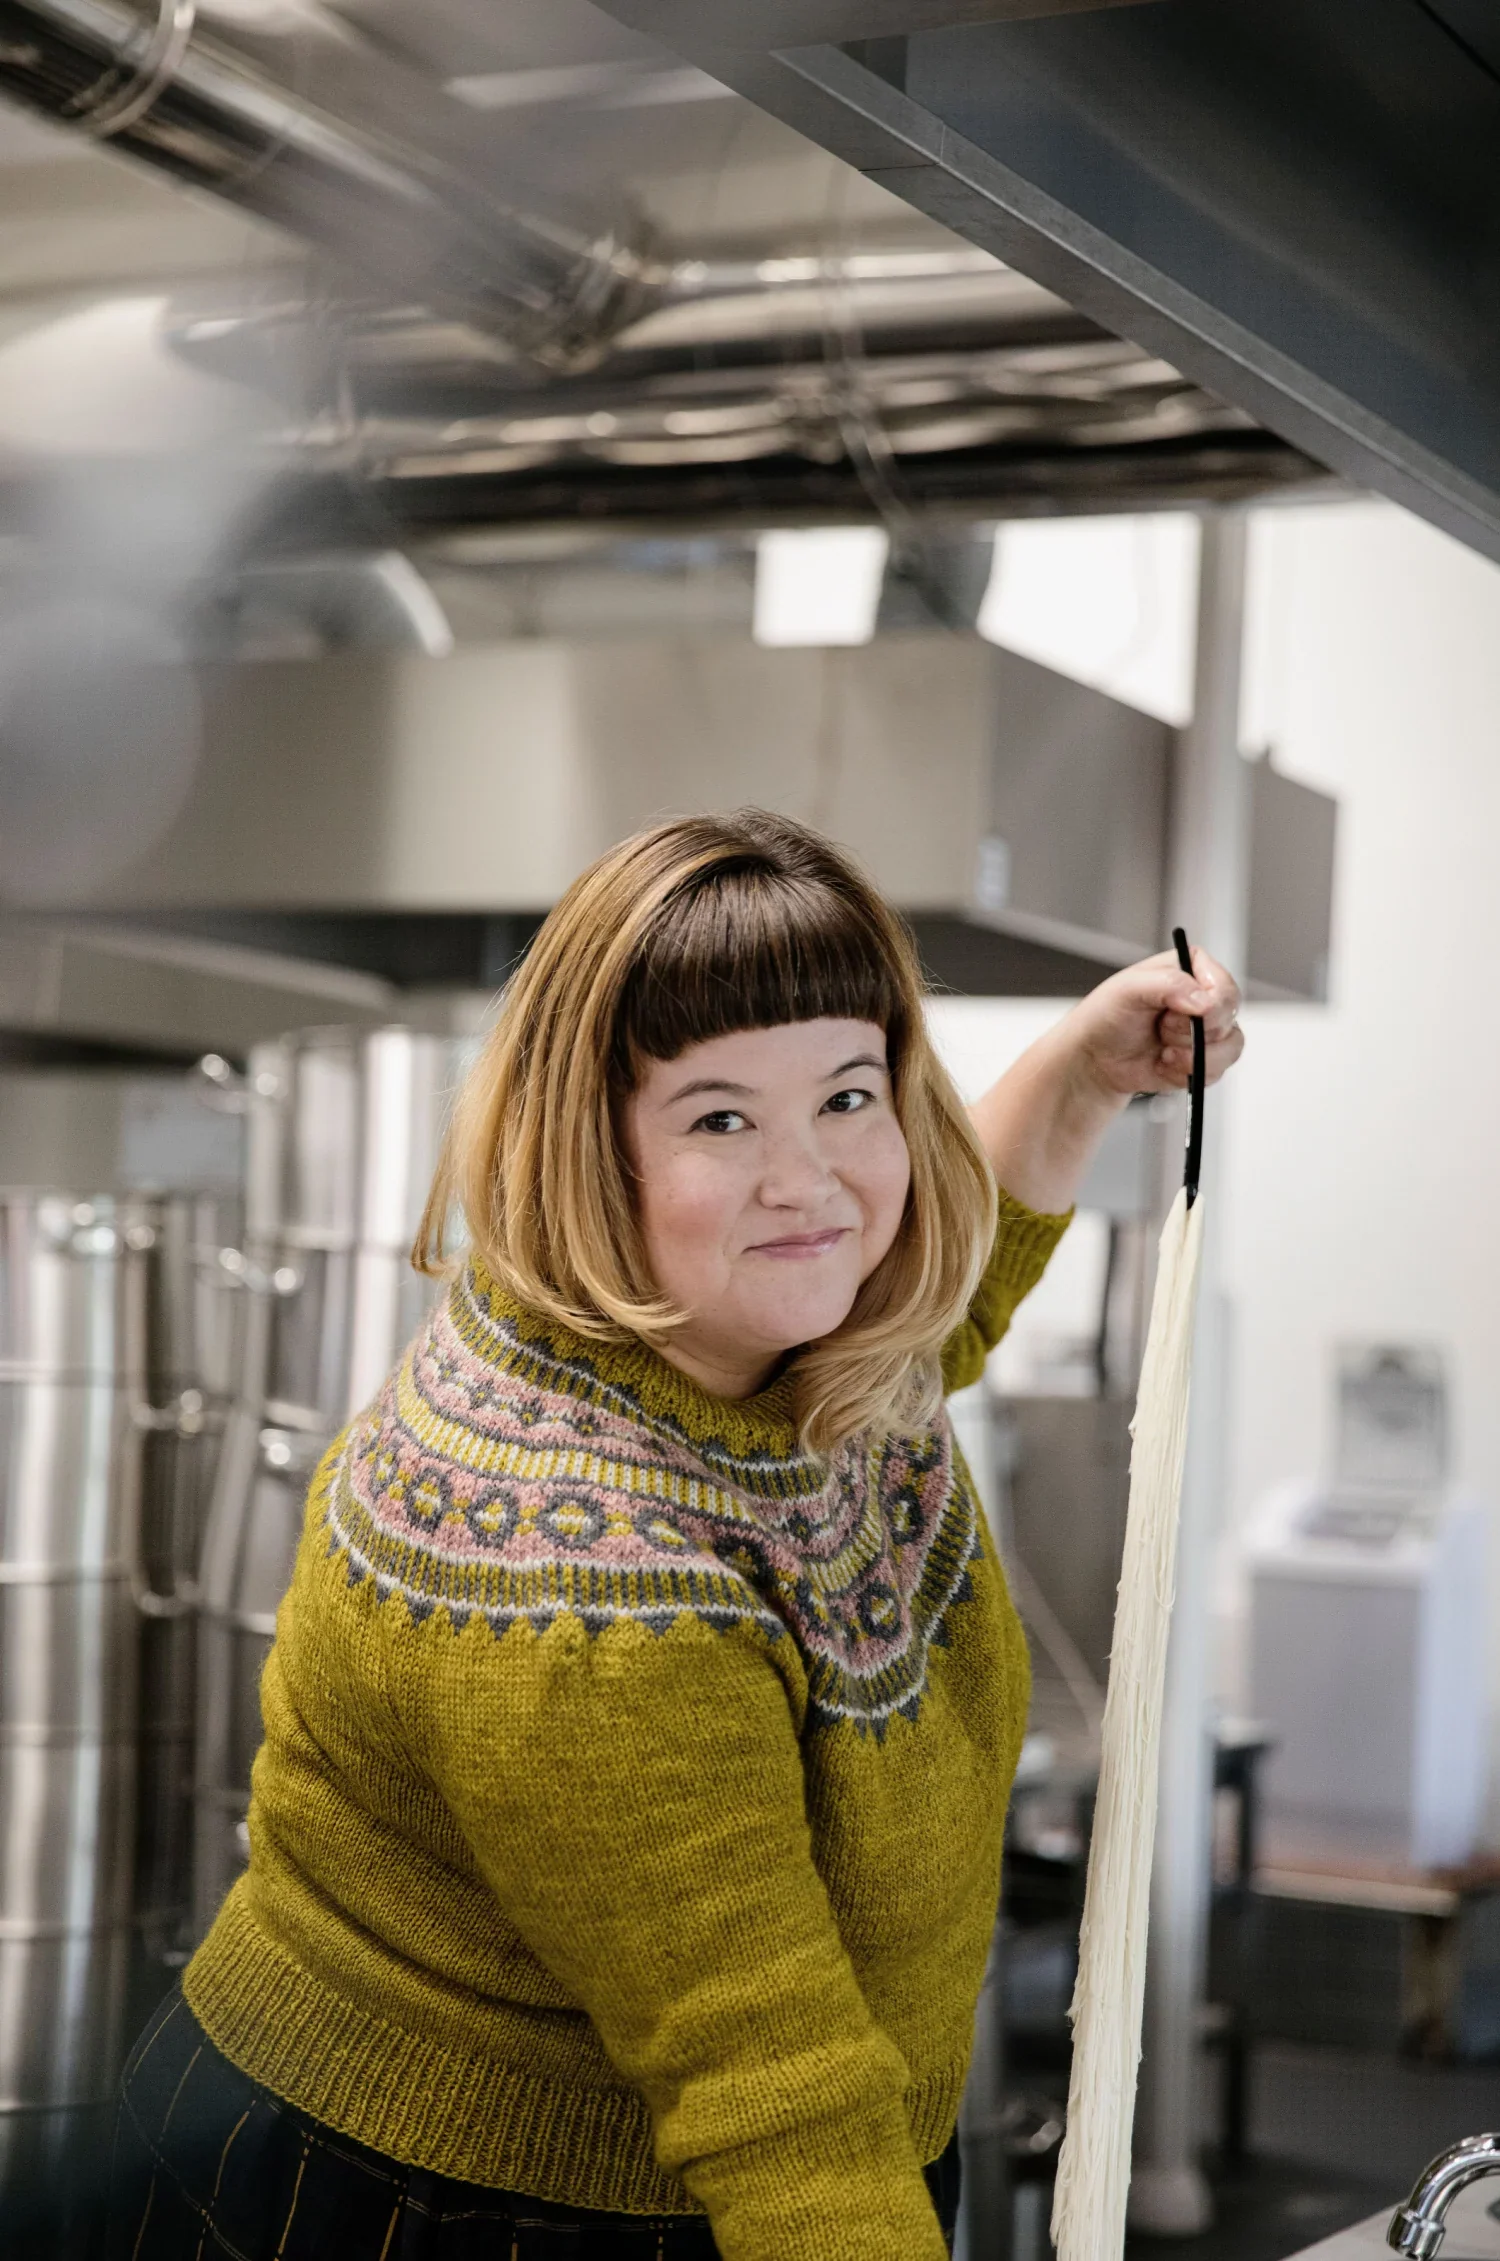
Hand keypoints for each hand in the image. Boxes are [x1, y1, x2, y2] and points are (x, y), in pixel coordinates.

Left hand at [967, 945, 1243, 1214]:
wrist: (1094, 1060)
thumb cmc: (1105, 1017)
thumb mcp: (1128, 990)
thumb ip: (1169, 985)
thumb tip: (1204, 1002)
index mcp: (1191, 968)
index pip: (1224, 985)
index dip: (1212, 1005)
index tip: (1185, 1014)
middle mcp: (1204, 997)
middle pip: (1229, 1018)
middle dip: (1193, 1033)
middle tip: (1162, 1030)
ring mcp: (1206, 1030)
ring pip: (1229, 1048)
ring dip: (1192, 1057)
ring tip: (1162, 1051)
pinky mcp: (1203, 1059)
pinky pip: (1215, 1072)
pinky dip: (1186, 1074)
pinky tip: (1162, 1065)